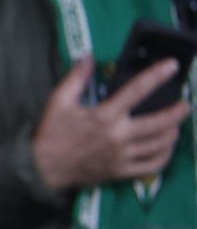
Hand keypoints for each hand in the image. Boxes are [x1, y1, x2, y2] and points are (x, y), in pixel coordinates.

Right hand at [33, 58, 190, 191]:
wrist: (45, 168)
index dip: (156, 76)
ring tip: (177, 124)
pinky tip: (167, 148)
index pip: (136, 91)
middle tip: (186, 104)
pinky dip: (165, 157)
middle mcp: (118, 136)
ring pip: (159, 145)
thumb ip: (76, 78)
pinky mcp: (123, 172)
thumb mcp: (59, 101)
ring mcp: (123, 156)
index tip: (172, 66)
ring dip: (173, 132)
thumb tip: (89, 56)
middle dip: (177, 112)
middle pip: (159, 123)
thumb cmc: (53, 132)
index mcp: (104, 116)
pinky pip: (153, 166)